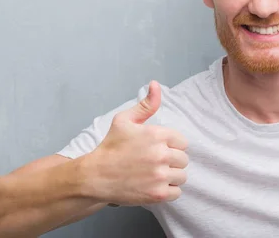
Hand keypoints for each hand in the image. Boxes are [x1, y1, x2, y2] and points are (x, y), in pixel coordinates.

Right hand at [83, 81, 188, 205]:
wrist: (95, 176)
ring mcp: (160, 176)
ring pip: (182, 176)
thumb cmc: (110, 147)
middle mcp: (161, 155)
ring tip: (154, 175)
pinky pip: (177, 192)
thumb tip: (156, 84)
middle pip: (183, 159)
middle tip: (154, 163)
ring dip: (171, 176)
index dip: (170, 146)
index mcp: (157, 135)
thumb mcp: (125, 120)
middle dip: (171, 161)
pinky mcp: (158, 194)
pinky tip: (154, 186)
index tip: (157, 149)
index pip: (182, 142)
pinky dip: (168, 191)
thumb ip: (146, 104)